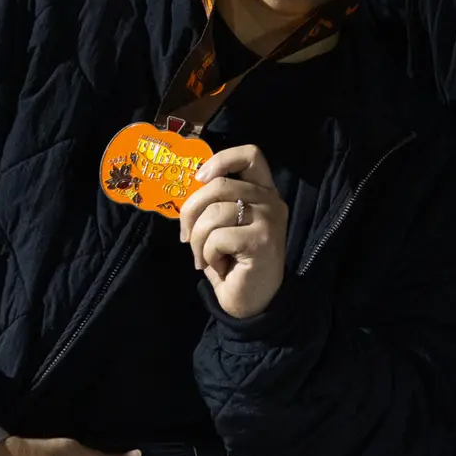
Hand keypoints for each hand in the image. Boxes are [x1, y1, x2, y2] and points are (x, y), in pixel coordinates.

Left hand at [179, 144, 289, 318]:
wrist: (253, 301)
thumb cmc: (234, 262)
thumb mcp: (223, 226)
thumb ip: (215, 203)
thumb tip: (189, 190)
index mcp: (262, 191)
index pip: (250, 155)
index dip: (221, 159)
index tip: (200, 179)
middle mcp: (270, 200)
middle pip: (218, 185)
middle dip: (190, 212)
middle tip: (185, 236)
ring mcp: (269, 219)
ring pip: (213, 214)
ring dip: (196, 240)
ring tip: (205, 257)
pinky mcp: (262, 240)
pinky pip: (216, 238)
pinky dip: (207, 255)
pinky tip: (219, 266)